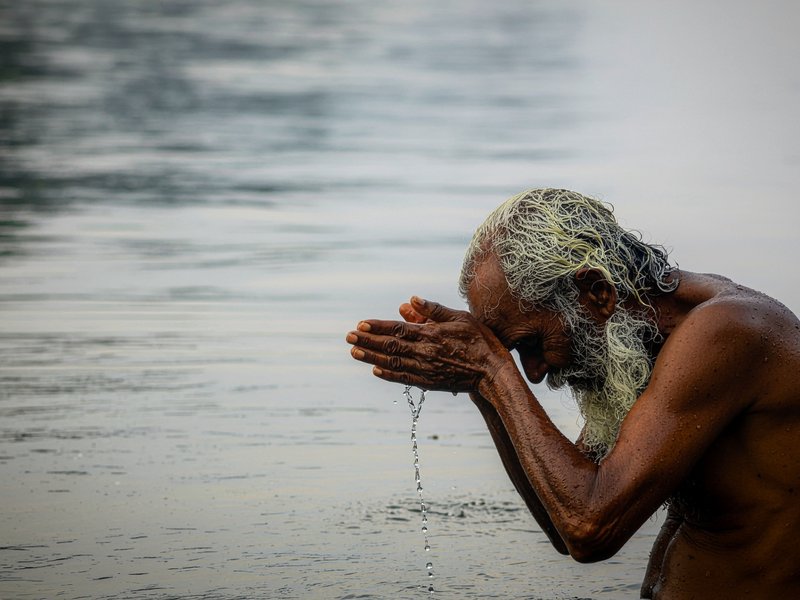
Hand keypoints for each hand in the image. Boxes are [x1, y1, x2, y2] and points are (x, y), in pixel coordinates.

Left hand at [346, 296, 511, 392]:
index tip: (360, 325)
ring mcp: (426, 369)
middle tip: (348, 337)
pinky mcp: (429, 383)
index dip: (377, 327)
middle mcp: (425, 353)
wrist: (493, 373)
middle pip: (389, 347)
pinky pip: (404, 378)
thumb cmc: (480, 341)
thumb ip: (434, 310)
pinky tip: (375, 371)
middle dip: (367, 342)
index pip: (397, 329)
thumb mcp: (460, 318)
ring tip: (354, 353)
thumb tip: (411, 300)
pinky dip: (388, 375)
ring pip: (392, 363)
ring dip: (371, 358)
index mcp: (431, 334)